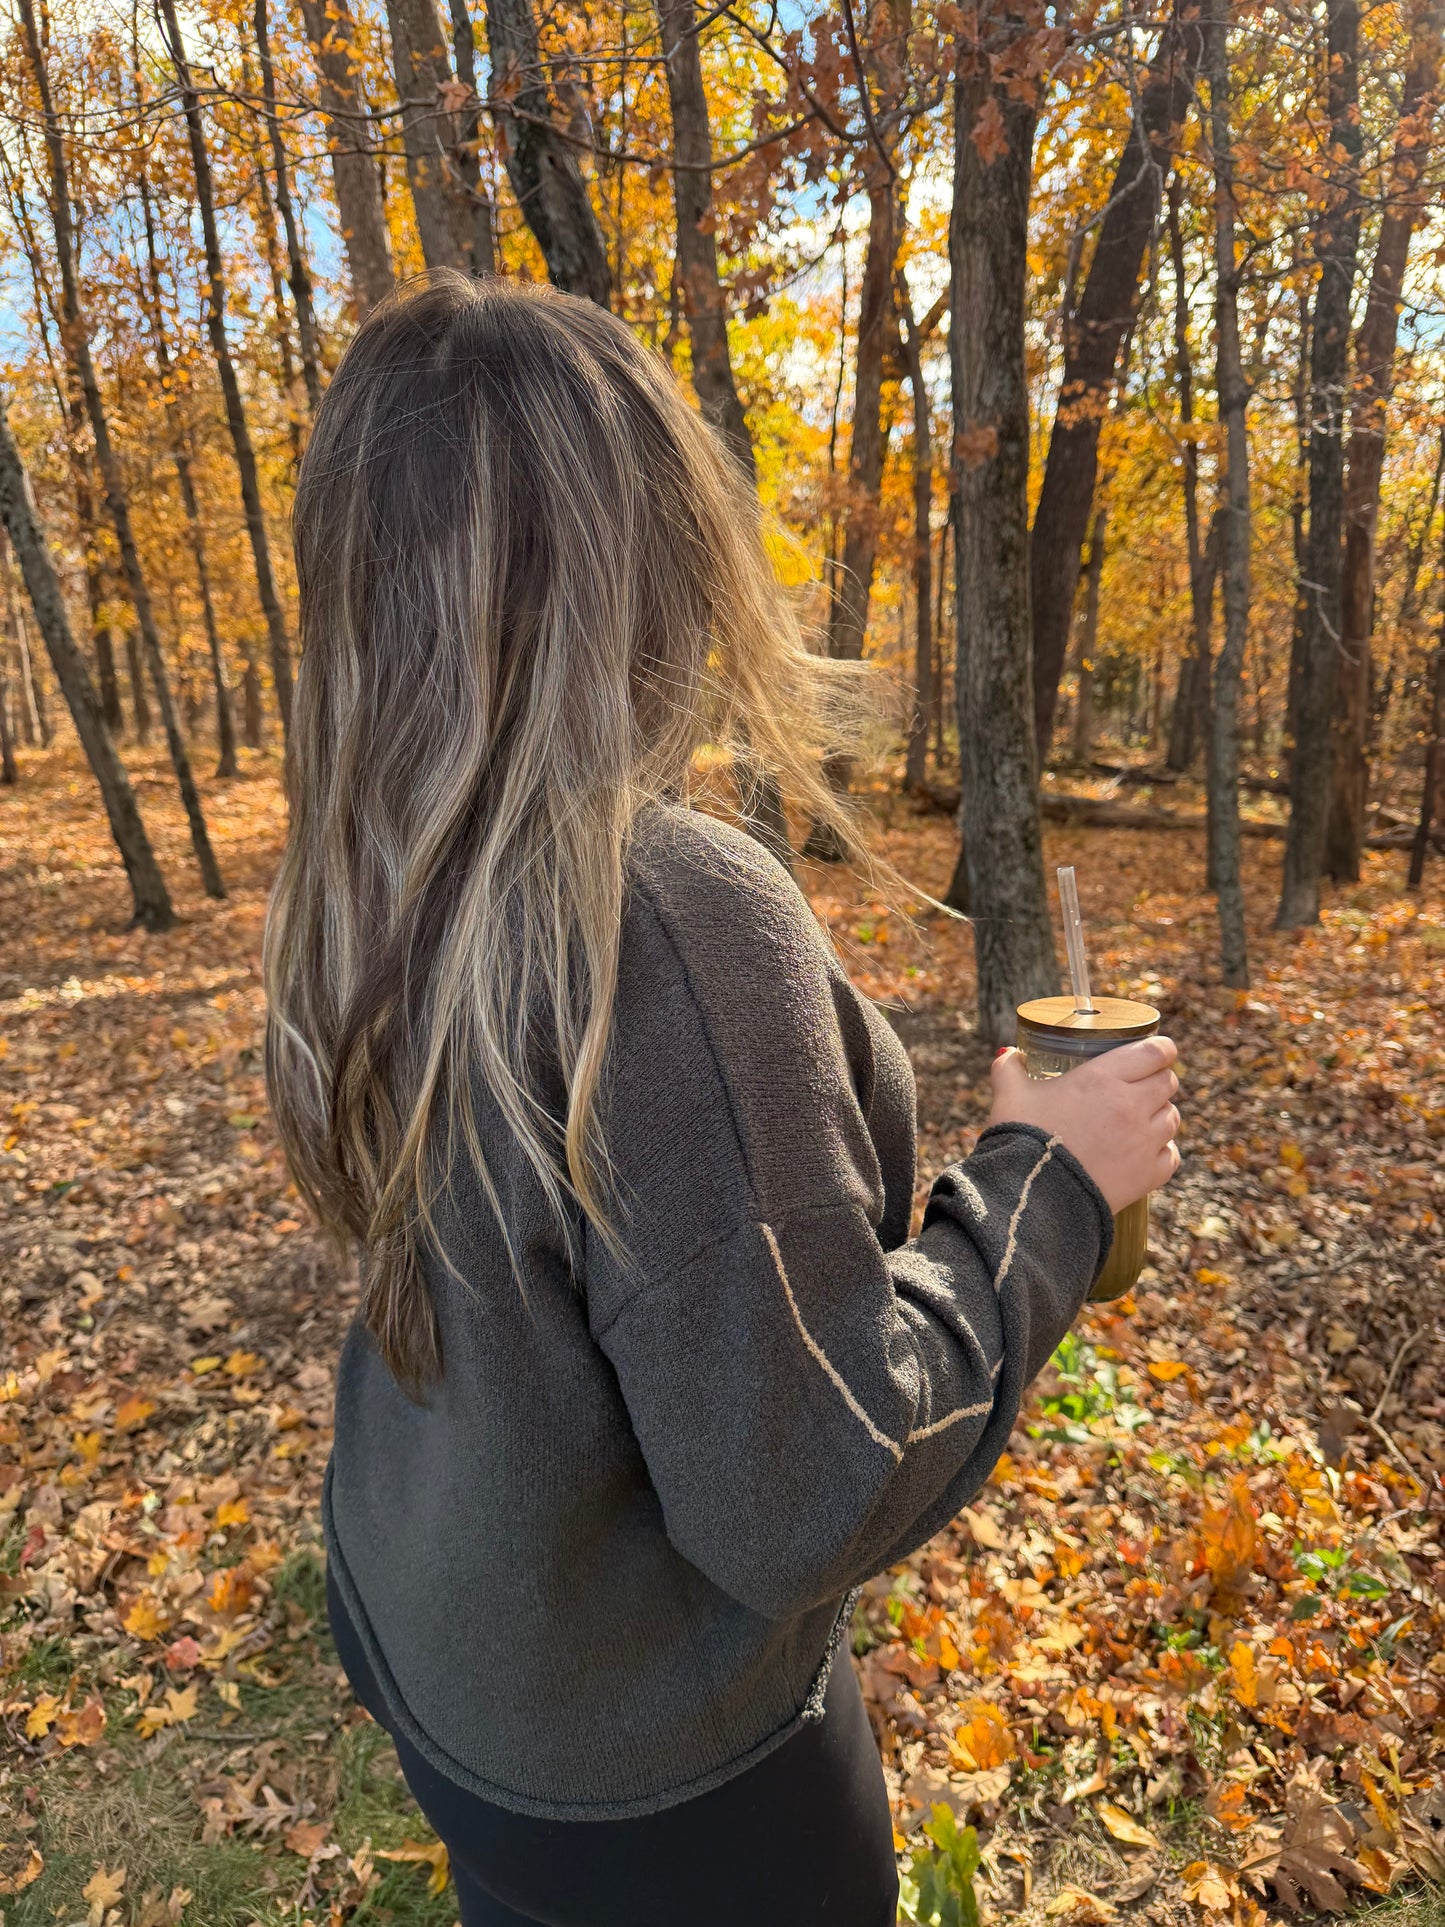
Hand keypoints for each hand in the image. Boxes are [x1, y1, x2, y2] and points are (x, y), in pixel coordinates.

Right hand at [987, 1038, 1180, 1213]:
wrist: (1030, 1196)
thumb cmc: (1021, 1139)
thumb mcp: (1009, 1094)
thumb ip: (1009, 1068)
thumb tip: (1009, 1054)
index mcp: (1103, 1077)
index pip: (1155, 1052)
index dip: (1160, 1049)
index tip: (1157, 1051)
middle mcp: (1131, 1105)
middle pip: (1168, 1082)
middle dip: (1157, 1080)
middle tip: (1139, 1086)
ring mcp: (1144, 1142)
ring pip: (1172, 1118)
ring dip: (1159, 1115)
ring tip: (1139, 1120)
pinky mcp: (1148, 1175)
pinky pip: (1171, 1155)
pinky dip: (1162, 1151)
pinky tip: (1144, 1152)